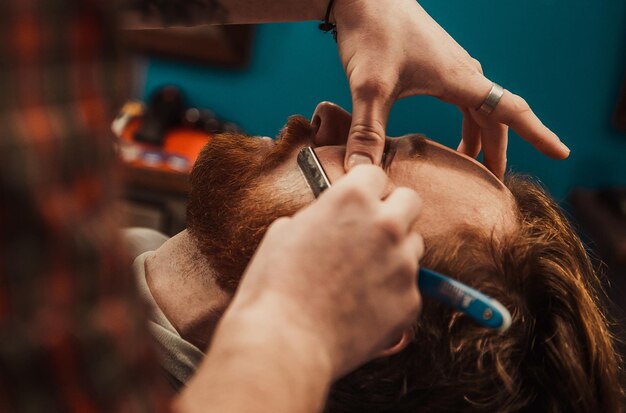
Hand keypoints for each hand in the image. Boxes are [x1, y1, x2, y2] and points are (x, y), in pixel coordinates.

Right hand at [224, 165, 423, 377]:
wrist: (285, 343)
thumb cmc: (275, 286)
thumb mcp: (286, 232)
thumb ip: (320, 216)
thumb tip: (330, 219)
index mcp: (352, 199)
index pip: (375, 174)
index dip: (365, 187)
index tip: (361, 200)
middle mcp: (386, 225)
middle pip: (410, 201)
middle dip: (394, 210)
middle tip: (373, 230)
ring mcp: (403, 264)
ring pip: (413, 245)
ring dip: (395, 252)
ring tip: (362, 276)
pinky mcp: (411, 301)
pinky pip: (408, 287)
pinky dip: (391, 293)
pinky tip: (363, 307)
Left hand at [333, 0, 569, 177]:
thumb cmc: (372, 34)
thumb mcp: (369, 88)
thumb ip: (367, 132)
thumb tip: (363, 173)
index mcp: (460, 79)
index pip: (512, 111)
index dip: (538, 134)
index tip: (562, 152)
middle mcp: (463, 73)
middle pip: (495, 118)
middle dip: (499, 151)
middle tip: (494, 184)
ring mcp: (450, 67)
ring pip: (479, 109)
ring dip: (481, 138)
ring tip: (470, 167)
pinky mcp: (435, 64)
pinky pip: (464, 99)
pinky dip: (467, 122)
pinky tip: (452, 136)